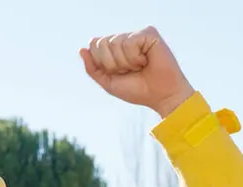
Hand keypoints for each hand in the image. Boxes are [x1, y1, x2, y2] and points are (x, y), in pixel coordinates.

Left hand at [80, 27, 194, 117]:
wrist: (160, 97)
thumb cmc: (138, 90)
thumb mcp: (109, 83)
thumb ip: (93, 68)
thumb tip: (82, 50)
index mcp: (114, 48)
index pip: (94, 44)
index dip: (103, 63)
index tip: (119, 73)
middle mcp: (125, 39)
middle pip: (102, 43)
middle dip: (113, 64)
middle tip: (130, 71)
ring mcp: (137, 35)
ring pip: (115, 43)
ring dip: (126, 62)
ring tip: (140, 66)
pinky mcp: (149, 34)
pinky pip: (130, 42)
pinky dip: (135, 58)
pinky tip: (146, 61)